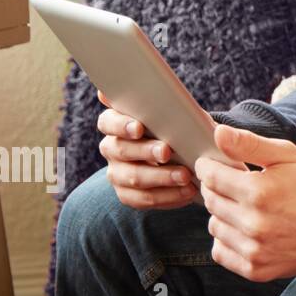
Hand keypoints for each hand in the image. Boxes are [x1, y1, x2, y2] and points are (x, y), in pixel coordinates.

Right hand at [96, 88, 200, 209]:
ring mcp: (116, 172)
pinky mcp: (126, 194)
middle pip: (121, 150)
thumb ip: (168, 106)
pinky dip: (167, 196)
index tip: (139, 128)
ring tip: (185, 175)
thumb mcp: (177, 114)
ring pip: (132, 177)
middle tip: (167, 151)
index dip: (121, 125)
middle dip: (145, 151)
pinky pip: (142, 199)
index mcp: (117, 122)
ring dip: (160, 177)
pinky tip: (186, 192)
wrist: (186, 155)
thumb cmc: (179, 127)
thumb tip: (170, 96)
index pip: (109, 121)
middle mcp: (111, 147)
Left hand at [194, 125, 295, 281]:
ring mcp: (254, 249)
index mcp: (260, 192)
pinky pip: (221, 252)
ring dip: (223, 214)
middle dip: (217, 188)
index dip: (209, 167)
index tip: (213, 164)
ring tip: (245, 207)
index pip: (211, 177)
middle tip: (235, 184)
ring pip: (214, 227)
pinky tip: (245, 229)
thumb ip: (250, 144)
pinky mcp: (255, 269)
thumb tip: (218, 133)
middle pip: (210, 202)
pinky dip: (227, 240)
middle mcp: (254, 223)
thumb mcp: (287, 156)